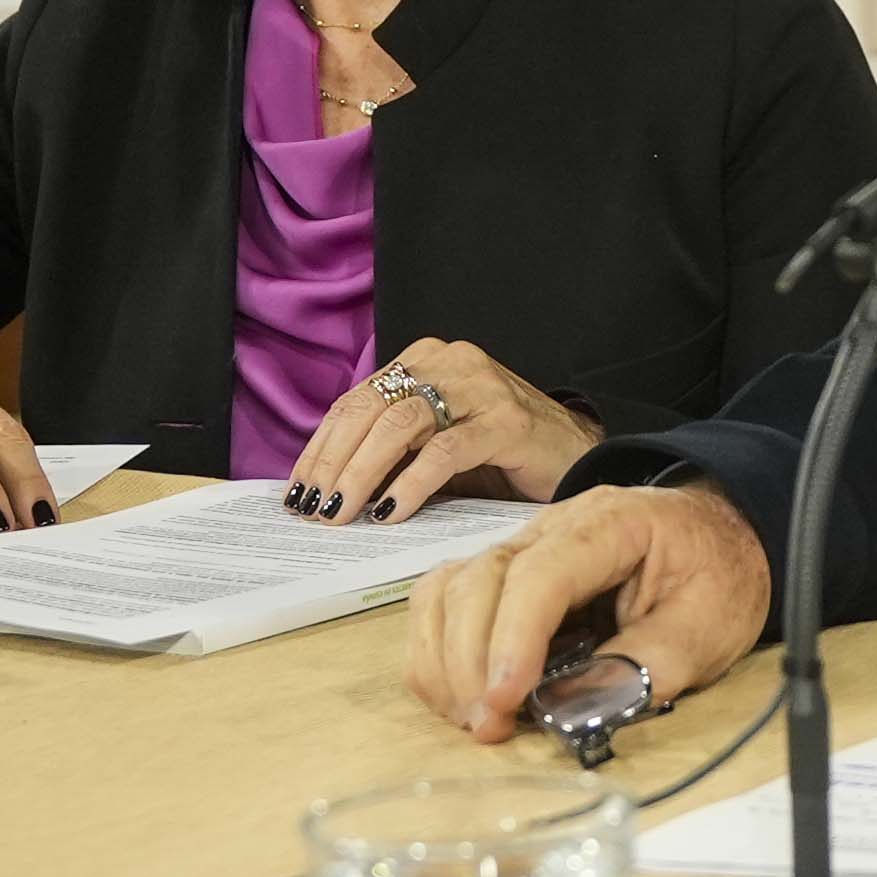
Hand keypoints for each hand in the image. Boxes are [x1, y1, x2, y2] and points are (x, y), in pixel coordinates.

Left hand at [278, 337, 591, 520]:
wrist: (579, 456)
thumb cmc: (501, 456)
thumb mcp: (435, 445)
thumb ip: (390, 453)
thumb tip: (325, 492)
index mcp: (426, 361)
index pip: (356, 401)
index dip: (321, 447)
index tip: (297, 491)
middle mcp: (451, 363)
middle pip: (371, 409)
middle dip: (333, 464)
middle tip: (313, 510)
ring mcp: (482, 387)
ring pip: (400, 426)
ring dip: (362, 474)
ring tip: (343, 514)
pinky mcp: (509, 421)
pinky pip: (446, 450)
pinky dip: (412, 483)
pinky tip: (392, 511)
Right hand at [402, 482, 772, 744]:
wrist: (722, 539)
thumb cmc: (716, 578)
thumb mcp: (707, 628)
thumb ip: (644, 666)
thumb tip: (571, 709)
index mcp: (612, 523)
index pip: (542, 574)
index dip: (514, 639)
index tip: (506, 702)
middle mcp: (552, 525)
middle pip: (479, 578)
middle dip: (470, 661)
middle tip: (491, 726)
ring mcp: (520, 546)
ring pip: (447, 589)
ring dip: (445, 661)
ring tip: (476, 719)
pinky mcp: (502, 576)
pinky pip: (443, 604)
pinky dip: (437, 654)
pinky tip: (462, 698)